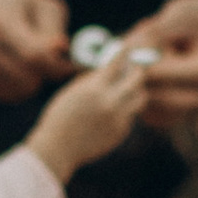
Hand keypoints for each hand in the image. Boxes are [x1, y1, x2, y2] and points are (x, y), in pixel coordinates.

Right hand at [0, 0, 70, 102]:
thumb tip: (61, 49)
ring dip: (33, 83)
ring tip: (32, 63)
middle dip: (45, 76)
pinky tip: (16, 70)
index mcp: (1, 22)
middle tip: (50, 62)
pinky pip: (7, 98)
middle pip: (27, 82)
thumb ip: (54, 28)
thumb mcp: (44, 6)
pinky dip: (17, 89)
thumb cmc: (22, 6)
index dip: (58, 67)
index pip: (34, 56)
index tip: (72, 66)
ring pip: (18, 94)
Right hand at [25, 49, 152, 179]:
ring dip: (136, 92)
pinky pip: (130, 116)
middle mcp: (110, 102)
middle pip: (136, 80)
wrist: (58, 148)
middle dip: (137, 72)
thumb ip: (91, 80)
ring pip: (139, 99)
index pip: (116, 63)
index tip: (127, 48)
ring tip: (127, 91)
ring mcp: (118, 119)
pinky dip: (124, 111)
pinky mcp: (121, 132)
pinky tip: (110, 114)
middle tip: (136, 69)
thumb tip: (109, 69)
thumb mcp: (72, 92)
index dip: (123, 53)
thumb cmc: (60, 117)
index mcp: (95, 89)